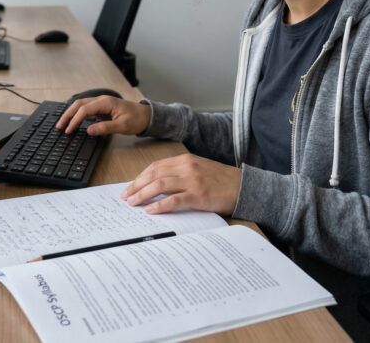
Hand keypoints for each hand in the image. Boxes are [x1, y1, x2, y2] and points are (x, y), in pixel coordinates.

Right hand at [55, 96, 150, 135]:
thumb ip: (105, 128)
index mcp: (105, 102)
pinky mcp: (101, 108)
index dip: (74, 121)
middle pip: (78, 105)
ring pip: (81, 105)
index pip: (84, 110)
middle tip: (59, 127)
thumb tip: (88, 130)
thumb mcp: (122, 126)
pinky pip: (86, 109)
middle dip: (67, 115)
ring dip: (70, 114)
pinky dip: (77, 115)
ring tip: (62, 125)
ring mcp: (101, 103)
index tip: (68, 131)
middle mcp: (101, 100)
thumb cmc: (136, 120)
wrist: (147, 116)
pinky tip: (73, 122)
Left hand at [121, 154, 241, 215]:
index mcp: (185, 160)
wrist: (244, 187)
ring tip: (132, 204)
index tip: (130, 187)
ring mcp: (193, 181)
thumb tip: (156, 184)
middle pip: (154, 174)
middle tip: (125, 197)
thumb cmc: (221, 180)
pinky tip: (150, 211)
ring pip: (160, 185)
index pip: (155, 167)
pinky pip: (174, 200)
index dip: (140, 177)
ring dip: (143, 195)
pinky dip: (159, 205)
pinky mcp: (199, 196)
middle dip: (136, 186)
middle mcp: (187, 167)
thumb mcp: (199, 169)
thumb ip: (180, 173)